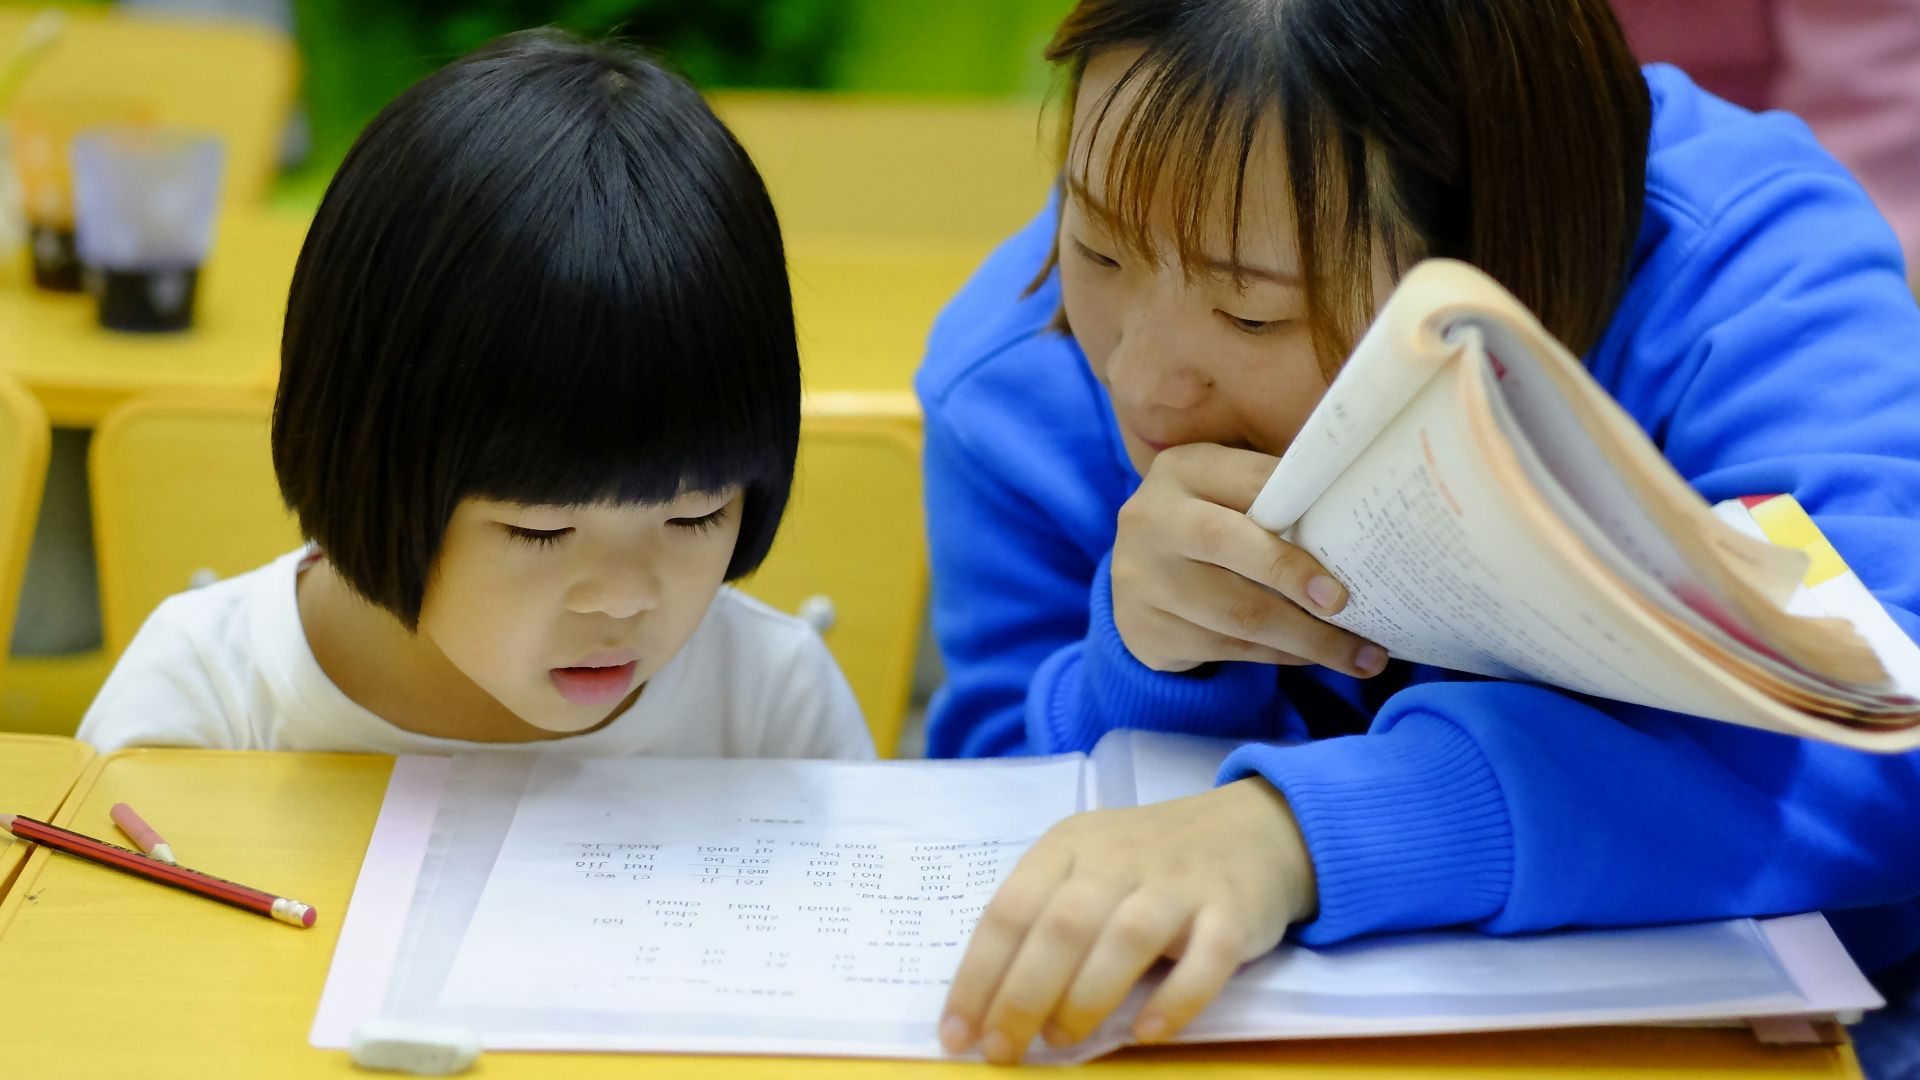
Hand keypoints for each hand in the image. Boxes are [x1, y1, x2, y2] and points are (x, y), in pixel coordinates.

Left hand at [937, 778, 1315, 1064]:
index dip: (978, 977)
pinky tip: (1147, 1032)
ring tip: (1061, 1041)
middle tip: (1003, 1050)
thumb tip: (993, 1007)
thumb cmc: (1150, 861)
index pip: (1009, 911)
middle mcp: (1119, 858)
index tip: (956, 1035)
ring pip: (1126, 938)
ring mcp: (1179, 883)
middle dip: (1022, 996)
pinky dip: (1176, 999)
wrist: (1253, 827)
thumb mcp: (1087, 866)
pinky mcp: (1233, 910)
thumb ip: (1046, 920)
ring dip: (1087, 996)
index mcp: (1068, 846)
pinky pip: (1206, 957)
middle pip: (1062, 927)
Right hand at [1110, 443, 1385, 677]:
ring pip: (1235, 613)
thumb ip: (1276, 500)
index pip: (1251, 480)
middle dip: (1293, 575)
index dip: (1302, 507)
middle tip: (1345, 604)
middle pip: (1228, 543)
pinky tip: (1313, 657)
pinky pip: (1227, 649)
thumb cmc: (1208, 528)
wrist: (1136, 582)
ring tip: (1362, 658)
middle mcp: (1153, 518)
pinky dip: (1280, 655)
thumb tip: (1364, 523)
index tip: (1354, 537)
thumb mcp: (1225, 496)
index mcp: (1183, 470)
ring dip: (1307, 638)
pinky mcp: (1146, 631)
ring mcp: (1141, 579)